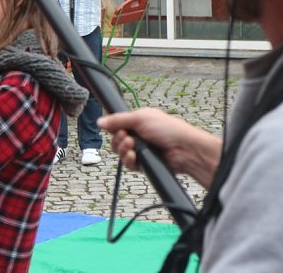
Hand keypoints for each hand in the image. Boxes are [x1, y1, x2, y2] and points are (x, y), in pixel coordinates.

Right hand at [98, 108, 221, 186]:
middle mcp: (138, 135)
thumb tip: (99, 121)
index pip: (117, 125)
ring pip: (121, 153)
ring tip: (132, 147)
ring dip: (123, 150)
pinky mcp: (144, 164)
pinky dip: (129, 160)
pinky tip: (135, 157)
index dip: (114, 128)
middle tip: (127, 137)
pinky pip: (129, 164)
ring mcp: (141, 150)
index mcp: (138, 122)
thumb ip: (118, 120)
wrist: (183, 149)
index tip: (116, 128)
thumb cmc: (167, 129)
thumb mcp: (140, 118)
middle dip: (118, 139)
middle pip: (116, 140)